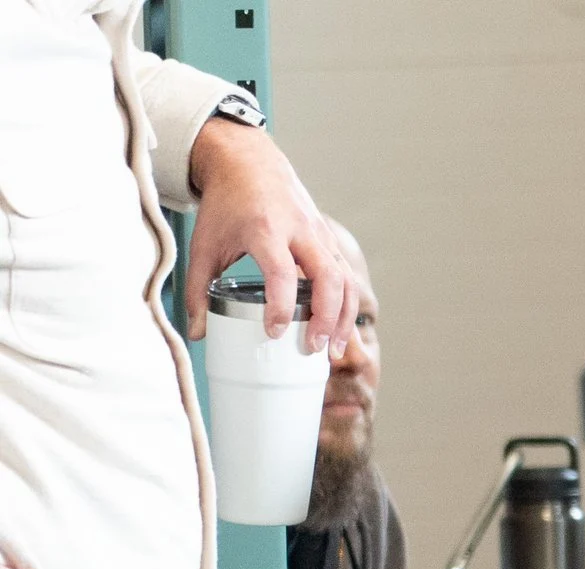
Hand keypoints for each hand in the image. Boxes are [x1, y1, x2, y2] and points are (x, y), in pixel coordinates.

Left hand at [184, 120, 354, 350]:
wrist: (247, 162)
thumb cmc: (225, 205)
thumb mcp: (204, 244)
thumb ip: (197, 288)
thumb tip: (197, 333)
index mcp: (265, 229)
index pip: (281, 273)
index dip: (281, 306)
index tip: (274, 332)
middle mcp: (299, 231)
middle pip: (328, 278)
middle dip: (326, 318)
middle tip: (314, 349)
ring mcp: (320, 234)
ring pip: (346, 280)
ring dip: (344, 318)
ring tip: (332, 349)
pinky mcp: (329, 240)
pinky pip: (347, 276)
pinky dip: (346, 306)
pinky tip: (338, 330)